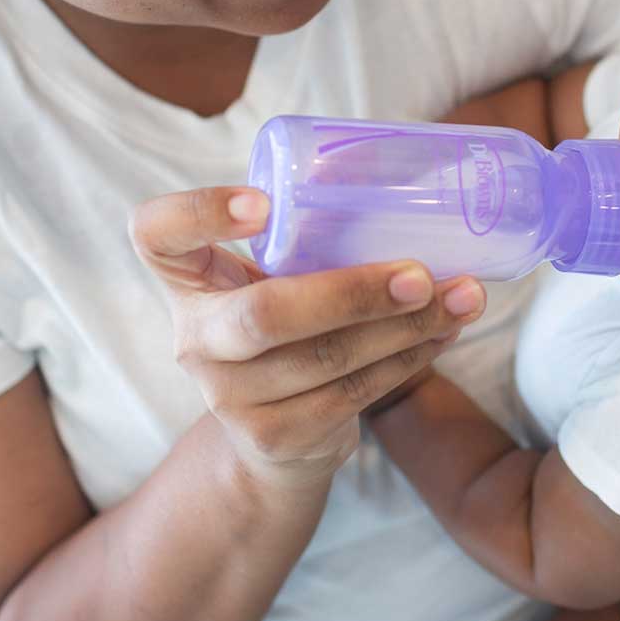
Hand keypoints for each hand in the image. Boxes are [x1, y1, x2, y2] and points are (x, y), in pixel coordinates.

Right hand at [130, 186, 486, 488]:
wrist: (274, 434)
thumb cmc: (290, 323)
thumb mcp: (277, 274)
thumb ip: (310, 236)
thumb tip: (416, 183)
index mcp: (186, 277)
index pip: (157, 233)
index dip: (199, 213)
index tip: (263, 202)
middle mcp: (195, 338)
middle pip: (264, 315)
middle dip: (354, 293)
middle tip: (421, 272)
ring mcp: (228, 396)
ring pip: (326, 358)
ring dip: (407, 327)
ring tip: (463, 298)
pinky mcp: (274, 436)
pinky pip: (352, 394)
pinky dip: (408, 361)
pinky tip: (444, 334)